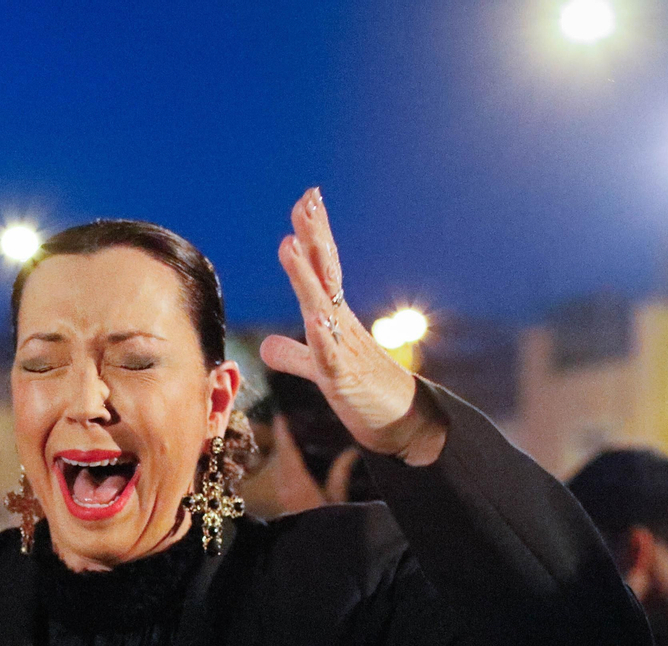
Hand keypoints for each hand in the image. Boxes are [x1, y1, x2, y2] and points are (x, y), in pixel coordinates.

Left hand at [261, 187, 445, 465]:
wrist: (403, 423)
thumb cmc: (364, 392)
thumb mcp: (320, 369)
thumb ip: (294, 355)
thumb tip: (264, 345)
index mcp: (334, 319)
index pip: (322, 270)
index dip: (312, 236)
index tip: (306, 200)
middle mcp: (341, 326)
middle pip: (325, 275)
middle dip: (314, 237)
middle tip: (306, 200)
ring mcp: (344, 350)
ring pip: (321, 308)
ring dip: (306, 277)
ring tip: (290, 244)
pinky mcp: (345, 379)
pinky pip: (330, 356)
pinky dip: (321, 337)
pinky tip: (312, 317)